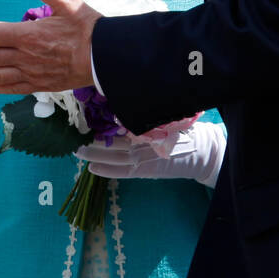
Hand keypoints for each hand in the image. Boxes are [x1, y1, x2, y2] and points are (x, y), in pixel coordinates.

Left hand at [78, 123, 225, 187]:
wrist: (204, 153)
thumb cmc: (185, 131)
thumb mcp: (168, 118)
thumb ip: (148, 115)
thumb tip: (122, 105)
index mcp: (149, 127)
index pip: (121, 124)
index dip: (103, 122)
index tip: (86, 115)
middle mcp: (145, 142)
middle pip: (114, 140)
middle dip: (93, 138)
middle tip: (74, 133)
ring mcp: (146, 158)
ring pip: (115, 156)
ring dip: (95, 154)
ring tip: (77, 150)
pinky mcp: (147, 171)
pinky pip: (124, 172)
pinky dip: (108, 171)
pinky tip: (92, 168)